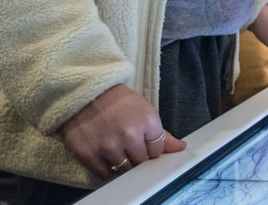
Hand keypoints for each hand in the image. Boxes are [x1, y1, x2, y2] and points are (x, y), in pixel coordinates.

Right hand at [59, 84, 184, 179]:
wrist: (86, 92)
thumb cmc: (118, 101)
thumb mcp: (145, 110)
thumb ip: (162, 134)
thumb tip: (181, 148)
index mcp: (148, 121)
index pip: (158, 150)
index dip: (152, 149)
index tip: (145, 143)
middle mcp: (130, 135)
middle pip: (143, 162)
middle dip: (140, 157)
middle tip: (131, 148)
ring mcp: (108, 146)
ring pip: (125, 170)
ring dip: (125, 165)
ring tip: (119, 152)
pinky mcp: (89, 154)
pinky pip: (106, 174)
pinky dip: (109, 171)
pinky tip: (109, 160)